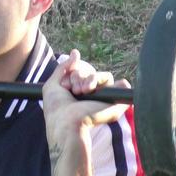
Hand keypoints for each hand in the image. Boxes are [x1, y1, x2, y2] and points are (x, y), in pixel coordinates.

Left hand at [41, 49, 130, 175]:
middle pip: (92, 73)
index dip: (74, 74)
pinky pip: (122, 86)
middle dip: (80, 76)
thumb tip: (76, 52)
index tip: (65, 86)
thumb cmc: (56, 108)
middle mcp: (93, 95)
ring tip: (83, 91)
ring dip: (90, 79)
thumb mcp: (53, 84)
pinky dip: (117, 84)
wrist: (65, 122)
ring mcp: (104, 98)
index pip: (83, 73)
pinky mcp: (115, 102)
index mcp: (80, 92)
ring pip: (104, 76)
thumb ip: (63, 68)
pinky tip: (97, 89)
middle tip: (74, 90)